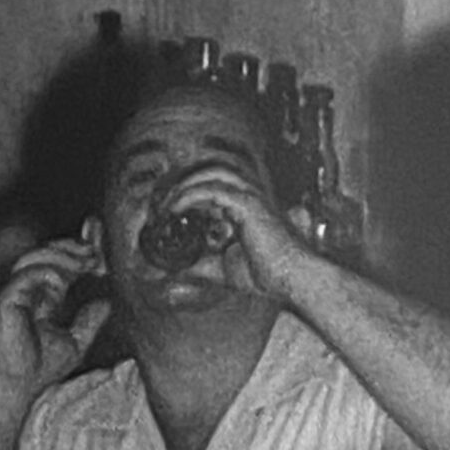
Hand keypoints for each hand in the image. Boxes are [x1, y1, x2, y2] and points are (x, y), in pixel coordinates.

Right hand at [0, 225, 110, 393]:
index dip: (79, 255)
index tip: (100, 258)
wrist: (18, 385)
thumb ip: (88, 322)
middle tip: (94, 254)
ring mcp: (14, 292)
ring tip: (84, 263)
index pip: (59, 265)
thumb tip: (106, 303)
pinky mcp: (7, 298)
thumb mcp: (75, 343)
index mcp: (40, 297)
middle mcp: (26, 290)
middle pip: (46, 252)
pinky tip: (63, 280)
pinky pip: (27, 273)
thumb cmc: (39, 370)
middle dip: (72, 248)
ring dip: (63, 255)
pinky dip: (48, 271)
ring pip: (35, 256)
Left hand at [162, 160, 310, 303]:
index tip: (164, 209)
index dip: (186, 190)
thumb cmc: (265, 273)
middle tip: (159, 203)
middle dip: (181, 182)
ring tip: (164, 204)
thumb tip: (175, 271)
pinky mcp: (247, 203)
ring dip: (183, 185)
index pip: (211, 184)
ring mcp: (248, 195)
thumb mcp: (222, 270)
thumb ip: (200, 266)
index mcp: (243, 204)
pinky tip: (174, 208)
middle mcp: (246, 193)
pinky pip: (212, 190)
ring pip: (209, 175)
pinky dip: (189, 196)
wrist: (290, 278)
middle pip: (209, 172)